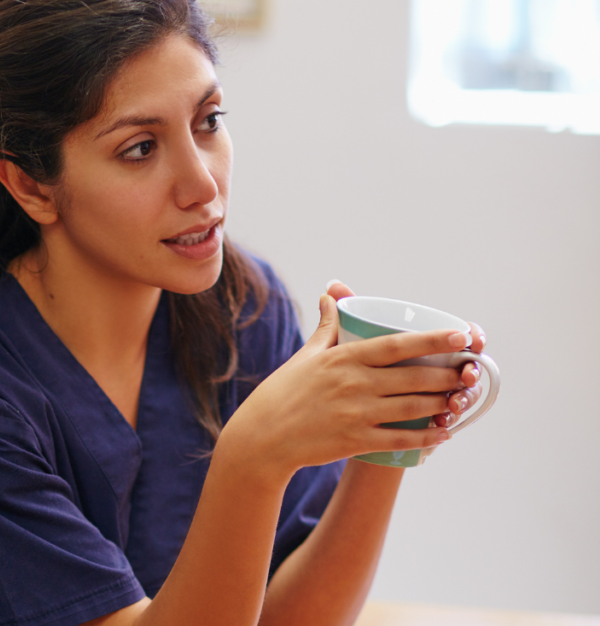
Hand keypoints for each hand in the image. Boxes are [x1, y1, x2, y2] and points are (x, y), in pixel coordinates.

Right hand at [220, 283, 469, 482]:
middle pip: (414, 377)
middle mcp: (354, 384)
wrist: (263, 437)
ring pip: (413, 407)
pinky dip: (426, 436)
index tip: (460, 336)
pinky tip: (443, 432)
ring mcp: (356, 413)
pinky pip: (400, 439)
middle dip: (449, 374)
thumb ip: (327, 326)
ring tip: (462, 398)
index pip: (397, 345)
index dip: (433, 340)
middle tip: (471, 371)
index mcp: (343, 358)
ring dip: (444, 403)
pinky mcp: (356, 441)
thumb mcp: (306, 355)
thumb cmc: (283, 392)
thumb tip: (330, 294)